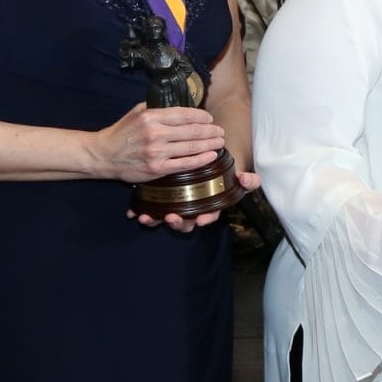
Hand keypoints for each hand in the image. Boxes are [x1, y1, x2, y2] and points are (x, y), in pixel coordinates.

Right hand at [96, 101, 222, 182]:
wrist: (103, 155)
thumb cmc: (121, 133)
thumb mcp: (136, 113)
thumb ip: (156, 108)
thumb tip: (177, 106)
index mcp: (151, 117)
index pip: (184, 114)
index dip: (201, 117)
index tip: (210, 119)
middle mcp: (155, 134)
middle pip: (192, 131)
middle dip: (210, 131)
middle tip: (220, 131)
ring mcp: (157, 152)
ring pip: (191, 147)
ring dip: (210, 144)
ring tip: (220, 142)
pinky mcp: (157, 169)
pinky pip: (185, 164)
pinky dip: (201, 160)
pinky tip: (211, 155)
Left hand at [127, 168, 258, 232]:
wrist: (203, 157)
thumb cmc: (219, 169)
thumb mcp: (234, 173)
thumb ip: (246, 180)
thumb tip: (247, 180)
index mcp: (208, 206)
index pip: (208, 216)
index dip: (204, 219)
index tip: (200, 220)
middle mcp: (190, 209)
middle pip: (184, 223)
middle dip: (177, 223)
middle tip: (171, 217)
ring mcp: (174, 205)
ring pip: (164, 219)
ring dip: (154, 221)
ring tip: (146, 217)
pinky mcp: (160, 200)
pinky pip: (150, 209)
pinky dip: (141, 210)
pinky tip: (133, 210)